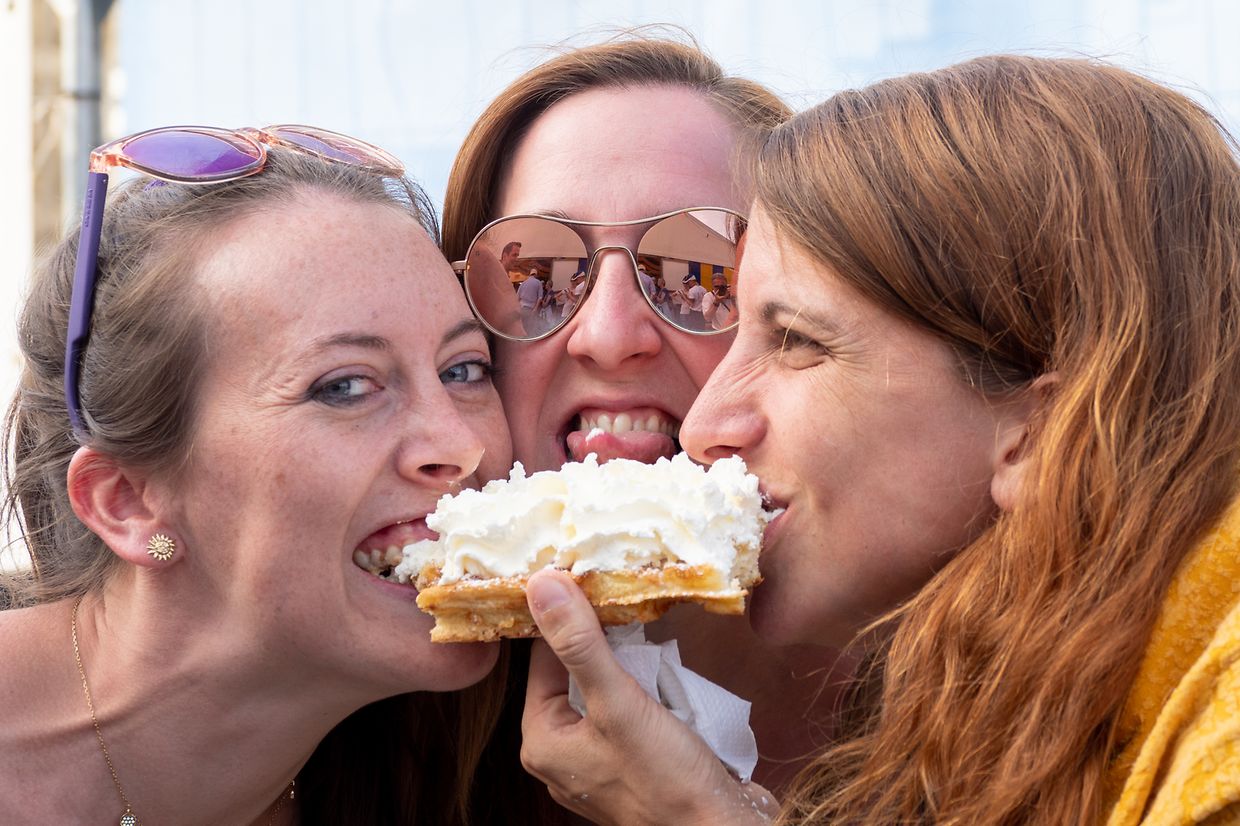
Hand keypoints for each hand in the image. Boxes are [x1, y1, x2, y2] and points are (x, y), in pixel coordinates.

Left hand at [522, 570, 778, 825]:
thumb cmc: (666, 780)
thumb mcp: (619, 704)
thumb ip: (580, 645)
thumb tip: (540, 585)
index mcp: (542, 739)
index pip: (542, 657)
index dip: (566, 614)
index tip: (586, 572)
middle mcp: (563, 749)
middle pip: (574, 670)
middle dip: (601, 633)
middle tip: (620, 585)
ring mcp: (600, 756)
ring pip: (606, 685)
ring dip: (627, 655)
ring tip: (644, 612)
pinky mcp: (635, 759)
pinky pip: (631, 705)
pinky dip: (646, 681)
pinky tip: (663, 657)